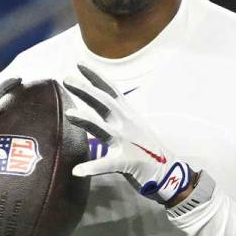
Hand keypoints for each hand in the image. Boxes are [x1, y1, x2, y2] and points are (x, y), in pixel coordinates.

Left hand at [62, 64, 194, 206]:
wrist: (168, 171)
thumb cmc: (146, 148)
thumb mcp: (133, 125)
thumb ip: (116, 113)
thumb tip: (98, 103)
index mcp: (127, 114)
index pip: (110, 90)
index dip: (95, 77)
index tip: (79, 64)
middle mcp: (126, 124)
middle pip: (105, 103)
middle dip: (86, 90)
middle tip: (67, 79)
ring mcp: (127, 142)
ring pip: (105, 129)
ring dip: (87, 121)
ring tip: (70, 114)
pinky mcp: (128, 162)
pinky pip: (108, 165)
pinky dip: (93, 168)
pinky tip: (77, 171)